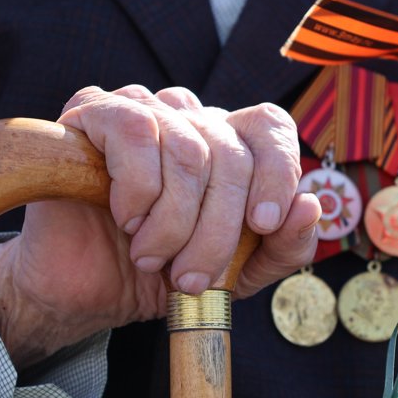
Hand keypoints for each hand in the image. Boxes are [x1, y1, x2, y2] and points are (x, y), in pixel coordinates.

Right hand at [0, 85, 319, 368]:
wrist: (86, 289)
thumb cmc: (161, 272)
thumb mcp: (237, 274)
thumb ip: (282, 247)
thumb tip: (310, 205)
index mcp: (227, 145)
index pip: (270, 125)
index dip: (278, 171)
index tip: (263, 225)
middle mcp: (189, 117)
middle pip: (231, 154)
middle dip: (217, 230)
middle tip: (191, 277)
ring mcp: (143, 108)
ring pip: (189, 149)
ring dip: (172, 223)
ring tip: (150, 258)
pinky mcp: (95, 111)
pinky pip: (138, 132)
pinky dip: (138, 190)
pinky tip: (124, 219)